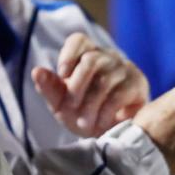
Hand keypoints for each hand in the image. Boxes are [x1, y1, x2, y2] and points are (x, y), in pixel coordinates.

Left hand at [31, 32, 148, 136]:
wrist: (111, 134)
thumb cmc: (82, 113)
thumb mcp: (61, 104)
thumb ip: (49, 87)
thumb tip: (36, 71)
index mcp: (86, 54)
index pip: (78, 40)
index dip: (69, 55)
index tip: (62, 75)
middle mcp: (106, 57)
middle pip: (91, 60)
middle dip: (77, 87)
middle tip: (69, 108)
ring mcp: (124, 68)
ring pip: (105, 80)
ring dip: (90, 105)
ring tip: (83, 123)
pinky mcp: (138, 84)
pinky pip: (120, 93)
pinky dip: (106, 111)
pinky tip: (100, 123)